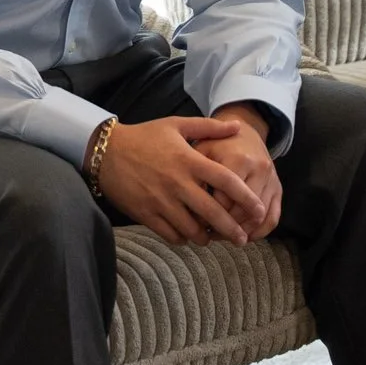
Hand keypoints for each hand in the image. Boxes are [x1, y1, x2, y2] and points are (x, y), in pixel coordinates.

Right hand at [97, 117, 266, 245]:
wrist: (106, 152)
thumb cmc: (144, 137)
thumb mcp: (176, 125)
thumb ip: (209, 127)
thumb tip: (237, 126)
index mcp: (189, 160)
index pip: (225, 181)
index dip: (246, 197)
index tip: (259, 209)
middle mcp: (178, 183)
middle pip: (213, 212)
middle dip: (232, 229)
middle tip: (243, 238)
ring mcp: (161, 201)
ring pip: (192, 229)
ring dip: (206, 237)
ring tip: (213, 238)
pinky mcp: (146, 214)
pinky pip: (171, 235)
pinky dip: (183, 239)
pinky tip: (188, 235)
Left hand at [195, 109, 281, 239]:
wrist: (246, 131)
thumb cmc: (218, 143)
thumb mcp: (202, 149)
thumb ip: (197, 173)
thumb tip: (188, 204)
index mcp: (239, 159)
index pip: (223, 199)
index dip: (207, 213)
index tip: (194, 220)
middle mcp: (259, 170)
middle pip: (242, 210)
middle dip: (224, 226)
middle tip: (207, 233)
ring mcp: (272, 180)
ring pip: (259, 218)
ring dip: (241, 232)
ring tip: (222, 237)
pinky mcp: (279, 189)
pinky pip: (273, 218)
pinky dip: (259, 231)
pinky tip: (244, 237)